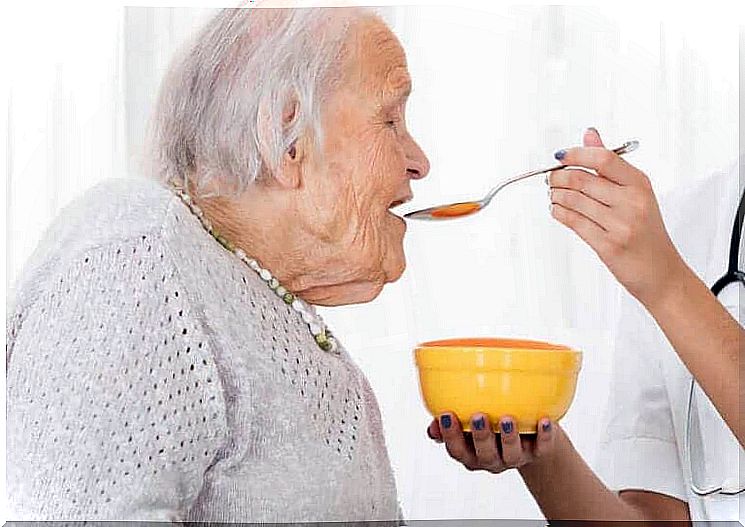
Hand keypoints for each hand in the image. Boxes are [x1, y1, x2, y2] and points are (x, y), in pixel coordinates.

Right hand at [426, 413, 556, 473]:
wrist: (528, 438)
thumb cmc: (492, 425)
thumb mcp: (469, 426)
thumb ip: (450, 425)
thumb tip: (433, 425)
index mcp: (472, 454)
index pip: (457, 450)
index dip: (450, 435)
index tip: (446, 414)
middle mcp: (492, 460)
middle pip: (484, 455)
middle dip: (480, 437)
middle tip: (479, 416)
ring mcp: (515, 457)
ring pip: (511, 454)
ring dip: (508, 438)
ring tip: (506, 419)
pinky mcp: (538, 452)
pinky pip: (542, 448)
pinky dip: (543, 436)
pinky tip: (543, 421)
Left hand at [548, 128, 685, 306]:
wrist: (661, 271)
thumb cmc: (646, 232)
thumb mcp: (636, 193)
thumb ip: (610, 164)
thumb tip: (590, 134)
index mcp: (640, 184)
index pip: (603, 158)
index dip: (576, 154)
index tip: (559, 156)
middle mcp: (632, 202)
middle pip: (581, 179)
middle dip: (557, 178)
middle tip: (551, 179)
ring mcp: (620, 224)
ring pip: (573, 200)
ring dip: (555, 196)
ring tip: (554, 195)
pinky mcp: (608, 245)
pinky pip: (573, 222)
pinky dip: (558, 212)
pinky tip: (557, 209)